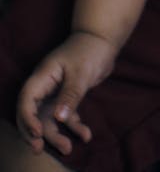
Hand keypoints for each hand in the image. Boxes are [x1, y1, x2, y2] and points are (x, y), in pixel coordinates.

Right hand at [16, 31, 117, 155]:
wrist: (103, 40)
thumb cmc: (89, 50)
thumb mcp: (81, 73)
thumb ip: (70, 95)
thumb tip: (58, 118)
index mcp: (43, 76)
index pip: (27, 100)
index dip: (27, 119)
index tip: (37, 134)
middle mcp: (45, 86)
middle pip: (33, 113)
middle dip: (35, 132)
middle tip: (40, 148)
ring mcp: (55, 92)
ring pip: (49, 118)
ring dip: (56, 134)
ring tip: (67, 148)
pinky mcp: (67, 96)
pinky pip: (66, 115)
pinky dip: (74, 126)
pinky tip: (85, 135)